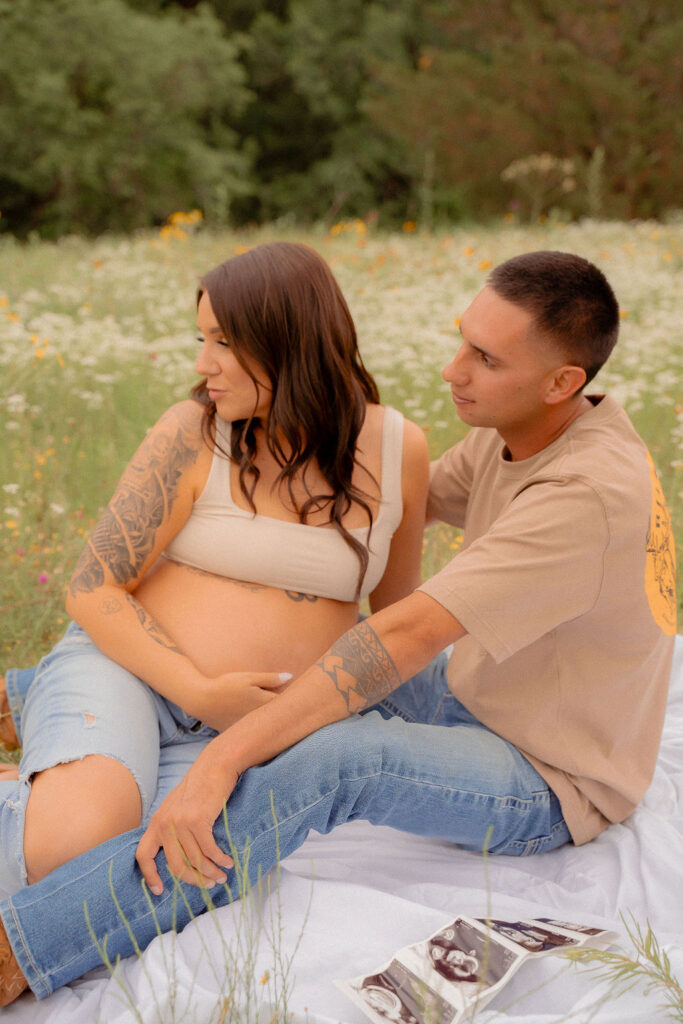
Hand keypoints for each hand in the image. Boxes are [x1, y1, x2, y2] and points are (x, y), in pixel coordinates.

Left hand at [136, 745, 239, 893]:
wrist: (215, 766)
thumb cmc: (199, 787)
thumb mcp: (177, 807)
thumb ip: (172, 829)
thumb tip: (178, 857)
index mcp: (157, 822)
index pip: (143, 855)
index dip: (150, 876)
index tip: (160, 891)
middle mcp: (164, 824)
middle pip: (175, 865)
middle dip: (194, 880)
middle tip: (209, 884)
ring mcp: (180, 822)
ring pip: (195, 860)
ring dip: (211, 872)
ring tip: (222, 875)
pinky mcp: (198, 820)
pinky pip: (209, 850)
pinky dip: (220, 859)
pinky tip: (228, 861)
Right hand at [198, 670, 290, 731]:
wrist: (201, 700)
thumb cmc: (226, 685)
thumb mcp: (249, 678)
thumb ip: (271, 679)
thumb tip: (291, 677)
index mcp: (264, 704)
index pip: (288, 705)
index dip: (294, 701)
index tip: (299, 698)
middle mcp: (259, 720)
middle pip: (278, 718)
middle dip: (285, 713)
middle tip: (291, 709)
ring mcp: (248, 729)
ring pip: (265, 727)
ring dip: (270, 723)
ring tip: (274, 718)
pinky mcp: (238, 734)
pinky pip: (251, 733)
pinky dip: (255, 730)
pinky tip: (255, 727)